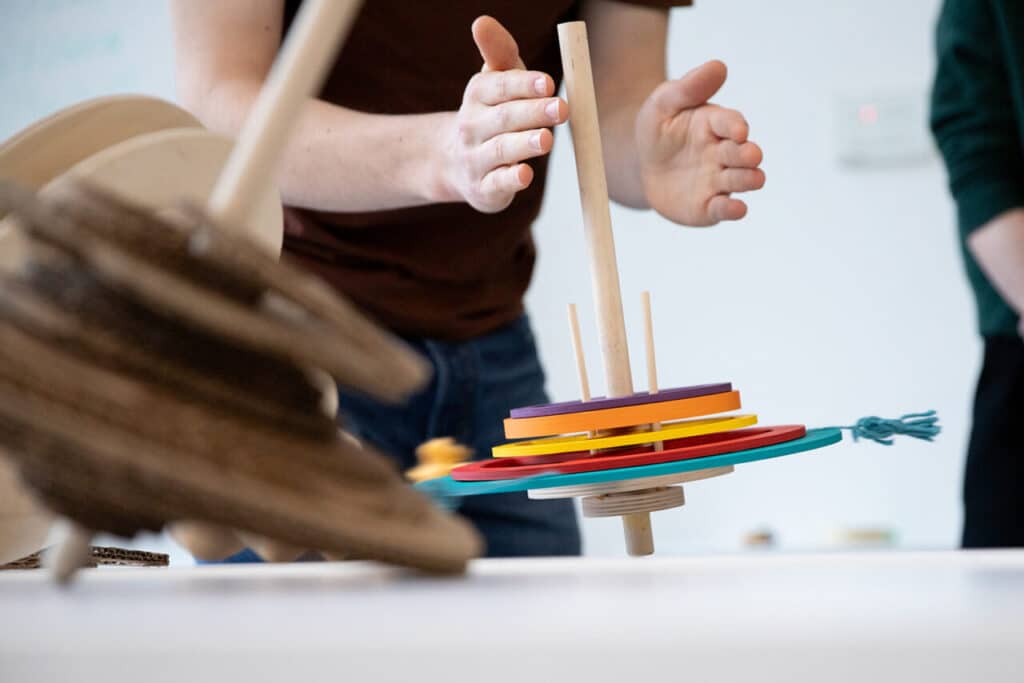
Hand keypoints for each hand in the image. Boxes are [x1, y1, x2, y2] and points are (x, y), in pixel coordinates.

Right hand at [439, 16, 566, 212]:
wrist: (454, 163)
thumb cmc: (490, 115)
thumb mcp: (494, 81)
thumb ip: (498, 53)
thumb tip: (482, 21)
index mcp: (477, 95)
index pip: (499, 86)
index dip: (524, 84)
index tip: (548, 82)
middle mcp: (472, 126)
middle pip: (504, 117)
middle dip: (533, 112)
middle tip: (561, 108)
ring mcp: (476, 159)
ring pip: (501, 150)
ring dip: (525, 144)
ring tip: (547, 139)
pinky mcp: (483, 189)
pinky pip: (496, 183)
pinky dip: (510, 180)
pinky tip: (525, 175)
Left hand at [636, 61, 764, 225]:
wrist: (641, 165)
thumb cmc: (657, 129)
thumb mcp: (664, 103)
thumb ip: (689, 87)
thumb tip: (718, 65)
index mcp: (715, 124)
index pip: (730, 123)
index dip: (735, 126)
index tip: (738, 130)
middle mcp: (723, 152)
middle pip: (741, 153)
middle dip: (748, 154)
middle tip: (751, 155)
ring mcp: (718, 180)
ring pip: (740, 180)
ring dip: (748, 179)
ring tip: (754, 178)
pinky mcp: (708, 206)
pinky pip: (723, 209)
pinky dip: (732, 210)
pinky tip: (738, 209)